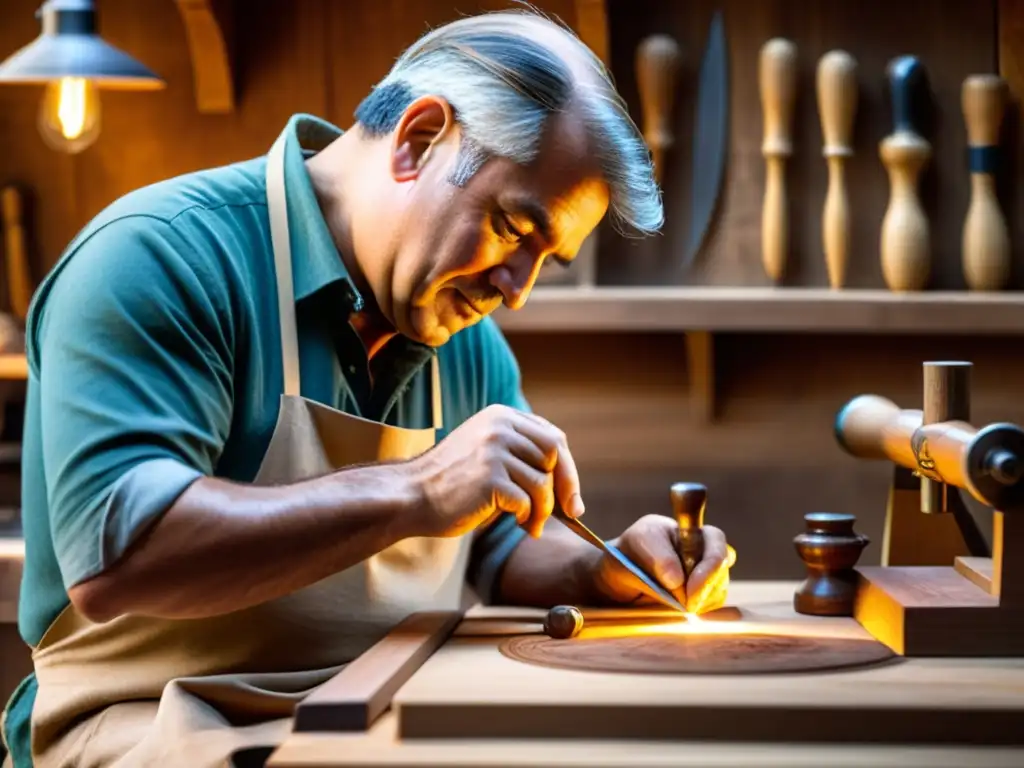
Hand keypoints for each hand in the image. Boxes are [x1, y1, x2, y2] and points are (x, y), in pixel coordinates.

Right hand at [406, 404, 583, 538]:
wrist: (410, 496)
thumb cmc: (450, 483)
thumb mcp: (486, 453)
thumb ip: (520, 455)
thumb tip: (568, 485)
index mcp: (501, 417)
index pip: (552, 437)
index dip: (567, 468)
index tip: (572, 497)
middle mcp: (499, 427)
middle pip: (555, 455)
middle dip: (565, 488)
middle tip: (567, 513)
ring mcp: (494, 450)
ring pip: (543, 482)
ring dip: (543, 510)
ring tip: (530, 524)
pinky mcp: (489, 478)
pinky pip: (527, 501)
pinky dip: (527, 517)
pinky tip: (517, 523)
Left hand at [587, 514, 735, 613]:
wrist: (621, 575)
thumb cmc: (632, 549)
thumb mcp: (638, 542)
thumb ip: (659, 556)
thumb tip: (678, 580)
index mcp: (693, 532)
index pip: (717, 543)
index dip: (710, 565)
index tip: (690, 588)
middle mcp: (706, 553)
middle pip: (721, 571)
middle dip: (704, 589)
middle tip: (686, 605)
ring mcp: (707, 576)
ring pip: (717, 591)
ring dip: (699, 602)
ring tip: (673, 603)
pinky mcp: (703, 598)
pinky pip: (709, 607)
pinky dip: (697, 611)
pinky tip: (678, 610)